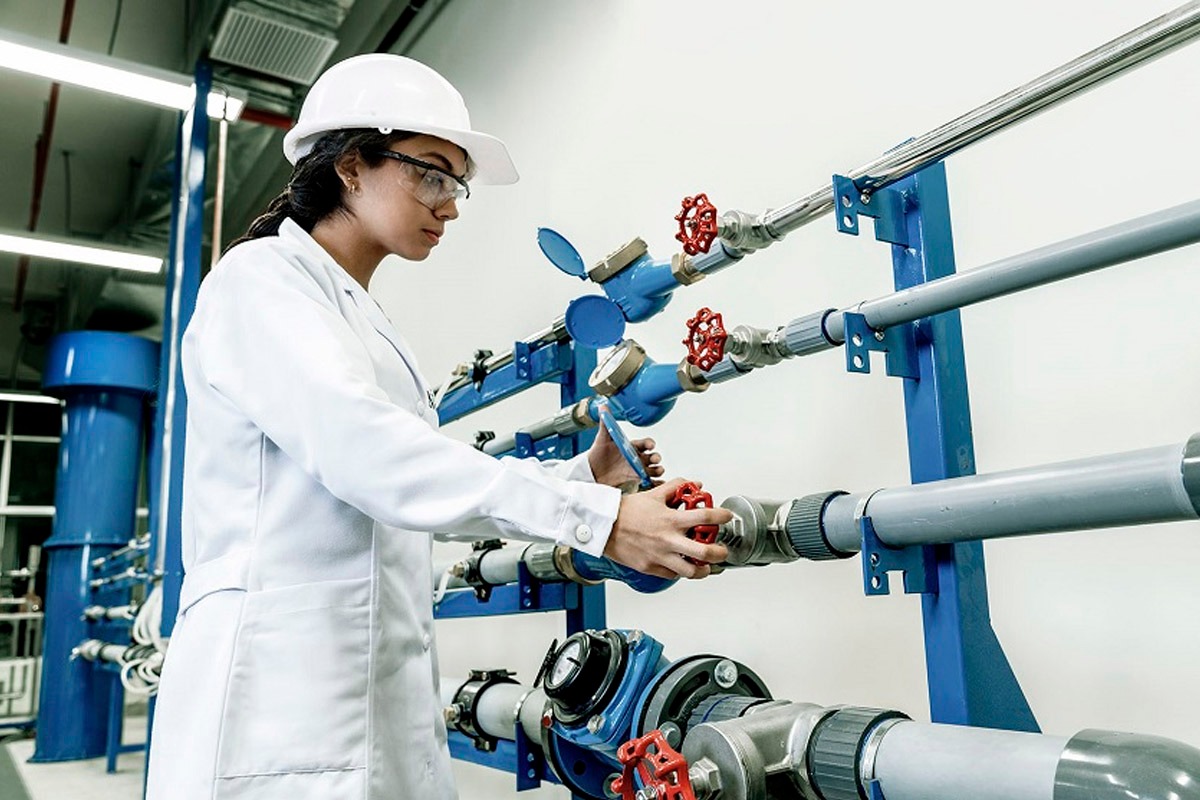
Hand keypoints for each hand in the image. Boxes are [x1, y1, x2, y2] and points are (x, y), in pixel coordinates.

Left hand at [587, 423, 664, 489]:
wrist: (591, 471)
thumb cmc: (598, 453)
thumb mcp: (603, 437)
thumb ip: (605, 422)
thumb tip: (603, 406)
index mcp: (631, 446)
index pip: (645, 443)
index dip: (649, 443)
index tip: (650, 445)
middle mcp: (636, 457)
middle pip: (652, 456)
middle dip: (656, 457)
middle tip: (655, 459)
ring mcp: (636, 469)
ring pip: (653, 468)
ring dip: (658, 469)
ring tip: (657, 470)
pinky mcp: (634, 479)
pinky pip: (649, 481)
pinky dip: (656, 482)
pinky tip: (658, 483)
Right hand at [603, 479, 730, 578]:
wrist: (604, 527)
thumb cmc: (626, 511)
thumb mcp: (654, 494)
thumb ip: (677, 487)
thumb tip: (696, 484)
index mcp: (671, 519)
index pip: (706, 517)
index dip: (722, 516)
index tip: (727, 517)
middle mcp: (668, 540)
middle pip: (704, 552)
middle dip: (720, 553)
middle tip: (722, 550)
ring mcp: (660, 556)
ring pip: (691, 571)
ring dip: (703, 570)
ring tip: (707, 566)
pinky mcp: (651, 568)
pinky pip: (673, 575)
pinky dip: (681, 572)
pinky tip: (683, 566)